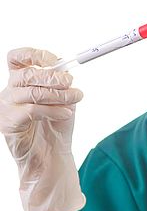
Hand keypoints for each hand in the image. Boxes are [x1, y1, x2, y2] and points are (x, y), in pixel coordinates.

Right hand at [0, 47, 85, 210]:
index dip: (34, 54)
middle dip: (52, 76)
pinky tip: (66, 114)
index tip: (55, 60)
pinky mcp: (9, 123)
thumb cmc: (56, 126)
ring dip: (58, 94)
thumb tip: (66, 72)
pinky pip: (31, 110)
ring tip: (76, 98)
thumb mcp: (63, 100)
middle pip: (26, 74)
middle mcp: (10, 91)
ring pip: (31, 92)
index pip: (17, 58)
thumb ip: (61, 85)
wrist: (51, 156)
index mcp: (20, 81)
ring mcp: (7, 107)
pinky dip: (52, 110)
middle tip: (71, 82)